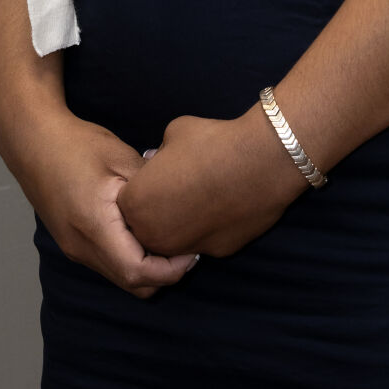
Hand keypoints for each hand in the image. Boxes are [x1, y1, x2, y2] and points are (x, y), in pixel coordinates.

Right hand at [0, 102, 199, 298]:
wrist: (32, 141)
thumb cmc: (77, 145)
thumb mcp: (121, 158)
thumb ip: (151, 186)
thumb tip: (181, 203)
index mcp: (95, 227)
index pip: (137, 272)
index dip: (170, 270)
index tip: (193, 252)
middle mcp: (82, 248)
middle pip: (130, 283)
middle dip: (163, 275)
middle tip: (187, 248)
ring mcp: (74, 249)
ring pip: (119, 277)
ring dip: (147, 268)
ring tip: (170, 240)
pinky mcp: (72, 243)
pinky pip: (108, 264)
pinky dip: (130, 258)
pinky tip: (144, 233)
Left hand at [117, 103, 308, 259]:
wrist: (259, 161)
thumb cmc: (210, 142)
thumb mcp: (172, 135)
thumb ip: (159, 155)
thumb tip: (159, 162)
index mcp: (135, 204)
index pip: (129, 200)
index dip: (145, 184)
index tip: (162, 172)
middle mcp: (154, 234)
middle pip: (148, 226)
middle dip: (159, 208)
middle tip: (181, 186)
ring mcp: (185, 248)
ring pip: (175, 240)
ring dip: (182, 223)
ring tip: (202, 195)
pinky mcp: (216, 253)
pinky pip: (204, 242)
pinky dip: (210, 227)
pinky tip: (224, 204)